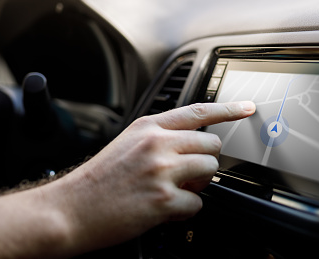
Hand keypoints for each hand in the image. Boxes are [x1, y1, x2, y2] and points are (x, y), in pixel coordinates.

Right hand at [46, 101, 255, 252]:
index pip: (197, 112)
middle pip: (212, 146)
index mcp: (148, 127)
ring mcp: (162, 171)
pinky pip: (198, 203)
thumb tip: (191, 143)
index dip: (228, 109)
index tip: (248, 108)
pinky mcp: (164, 200)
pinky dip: (185, 210)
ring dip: (197, 185)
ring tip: (172, 190)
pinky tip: (164, 209)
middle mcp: (157, 144)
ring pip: (210, 172)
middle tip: (185, 174)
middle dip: (205, 162)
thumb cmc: (98, 179)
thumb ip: (159, 137)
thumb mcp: (127, 143)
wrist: (70, 209)